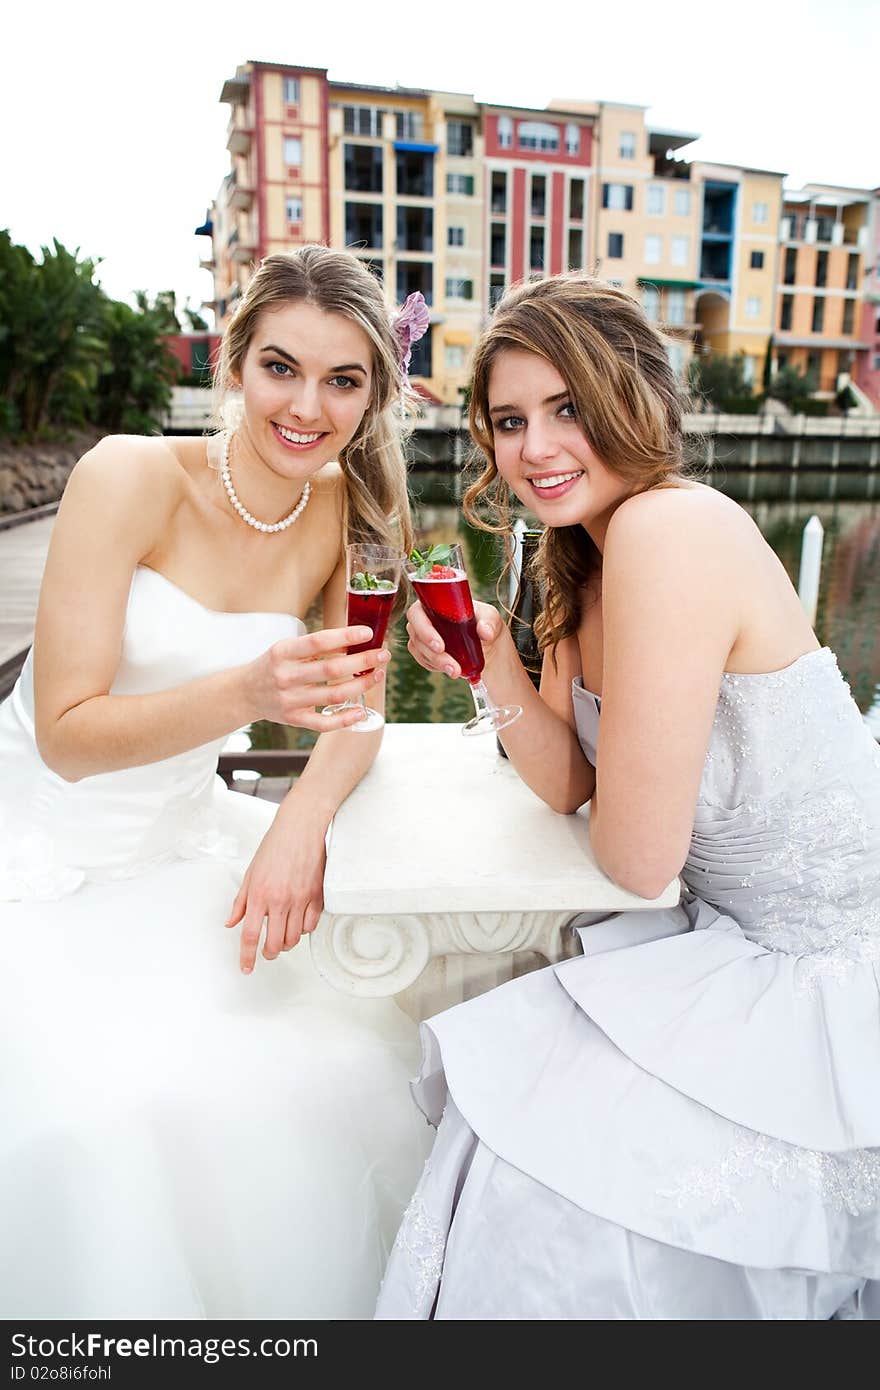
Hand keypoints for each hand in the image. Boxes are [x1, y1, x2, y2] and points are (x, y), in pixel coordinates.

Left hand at [226, 810, 326, 972]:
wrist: (302, 827)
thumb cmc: (275, 845)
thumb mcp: (251, 873)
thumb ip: (241, 902)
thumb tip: (231, 923)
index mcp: (259, 894)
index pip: (251, 935)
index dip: (247, 957)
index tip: (245, 968)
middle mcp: (280, 900)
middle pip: (275, 944)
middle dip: (269, 954)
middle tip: (266, 953)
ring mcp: (301, 900)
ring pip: (294, 939)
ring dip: (286, 944)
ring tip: (282, 939)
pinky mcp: (317, 896)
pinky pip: (311, 926)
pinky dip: (303, 930)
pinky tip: (298, 924)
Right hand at [244, 626, 389, 730]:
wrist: (245, 693)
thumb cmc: (274, 665)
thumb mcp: (286, 648)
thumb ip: (315, 646)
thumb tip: (355, 640)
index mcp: (283, 652)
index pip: (318, 642)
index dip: (345, 636)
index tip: (368, 633)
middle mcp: (285, 676)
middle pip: (331, 669)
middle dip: (362, 661)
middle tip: (383, 654)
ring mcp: (289, 700)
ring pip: (333, 695)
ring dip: (361, 685)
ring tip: (377, 675)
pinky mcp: (294, 719)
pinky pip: (324, 723)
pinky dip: (345, 718)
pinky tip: (361, 711)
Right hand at [406, 599, 506, 678]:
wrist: (488, 643)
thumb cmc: (485, 622)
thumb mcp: (491, 617)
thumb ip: (488, 622)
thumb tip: (485, 632)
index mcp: (434, 603)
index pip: (417, 612)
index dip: (423, 629)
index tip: (440, 645)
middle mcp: (425, 618)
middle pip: (416, 635)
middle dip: (431, 652)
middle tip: (451, 665)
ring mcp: (423, 635)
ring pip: (419, 650)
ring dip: (437, 663)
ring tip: (456, 671)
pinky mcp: (426, 651)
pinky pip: (423, 660)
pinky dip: (436, 667)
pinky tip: (451, 669)